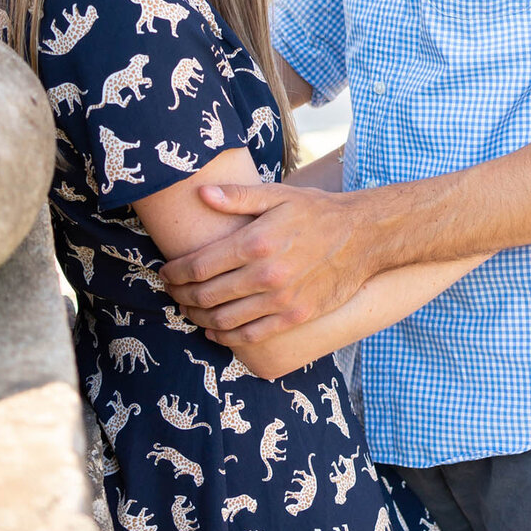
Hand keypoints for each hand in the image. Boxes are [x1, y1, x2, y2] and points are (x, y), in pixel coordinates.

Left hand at [164, 181, 378, 342]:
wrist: (365, 237)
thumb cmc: (318, 212)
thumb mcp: (280, 195)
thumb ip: (239, 197)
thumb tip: (202, 194)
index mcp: (256, 242)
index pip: (198, 267)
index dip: (174, 274)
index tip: (165, 273)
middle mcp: (266, 274)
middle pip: (205, 295)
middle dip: (180, 296)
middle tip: (172, 293)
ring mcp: (281, 298)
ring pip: (223, 319)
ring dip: (198, 318)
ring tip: (189, 311)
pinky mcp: (295, 315)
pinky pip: (251, 335)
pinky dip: (226, 337)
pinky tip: (215, 331)